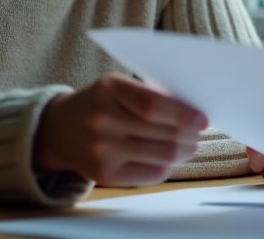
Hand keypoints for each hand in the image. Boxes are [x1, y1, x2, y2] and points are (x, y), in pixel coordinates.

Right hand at [33, 73, 206, 185]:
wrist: (60, 129)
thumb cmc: (101, 102)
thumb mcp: (119, 86)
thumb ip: (152, 95)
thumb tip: (195, 113)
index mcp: (109, 88)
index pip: (153, 105)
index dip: (183, 114)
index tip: (203, 119)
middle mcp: (102, 120)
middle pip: (163, 135)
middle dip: (190, 135)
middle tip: (198, 133)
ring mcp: (101, 151)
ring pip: (163, 157)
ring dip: (184, 151)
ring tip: (188, 144)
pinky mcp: (104, 175)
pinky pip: (152, 174)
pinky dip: (166, 165)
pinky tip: (165, 156)